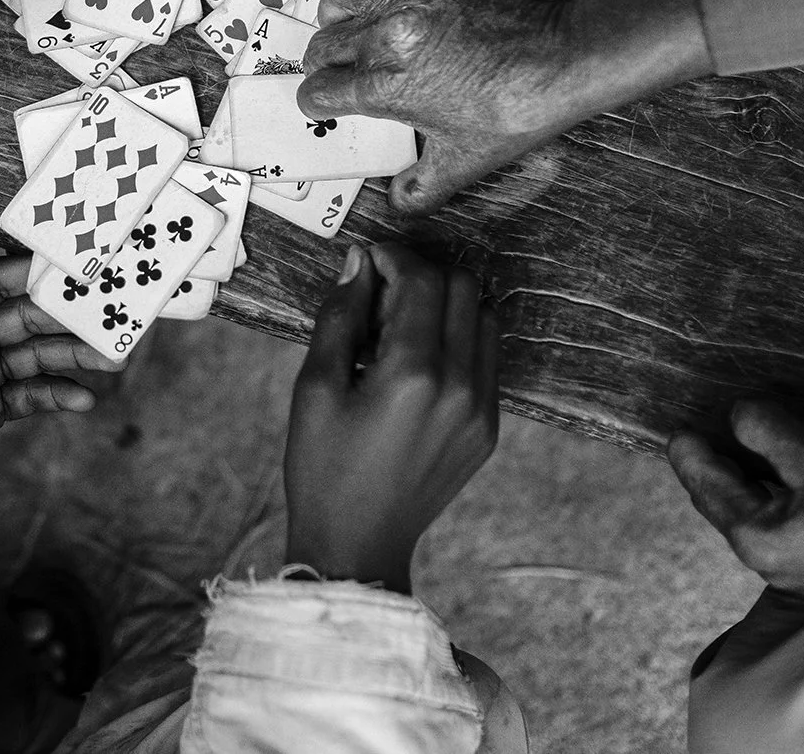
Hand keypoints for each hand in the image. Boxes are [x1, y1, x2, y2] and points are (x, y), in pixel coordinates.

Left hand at [0, 241, 100, 580]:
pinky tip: (84, 400)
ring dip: (70, 358)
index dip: (27, 270)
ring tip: (111, 359)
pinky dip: (57, 395)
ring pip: (32, 357)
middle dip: (62, 317)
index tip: (70, 261)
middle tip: (109, 312)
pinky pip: (31, 395)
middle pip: (20, 319)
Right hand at [283, 243, 500, 592]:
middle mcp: (461, 386)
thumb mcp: (315, 387)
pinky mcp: (488, 428)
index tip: (367, 260)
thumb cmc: (323, 468)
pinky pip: (486, 359)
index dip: (393, 257)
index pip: (424, 280)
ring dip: (446, 304)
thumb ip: (341, 317)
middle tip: (380, 294)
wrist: (358, 546)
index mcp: (415, 374)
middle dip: (422, 275)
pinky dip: (458, 340)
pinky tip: (416, 362)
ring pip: (485, 318)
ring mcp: (482, 409)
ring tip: (401, 328)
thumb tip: (358, 263)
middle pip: (465, 288)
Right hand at [298, 0, 570, 214]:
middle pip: (324, 44)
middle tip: (330, 71)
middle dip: (320, 62)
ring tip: (343, 21)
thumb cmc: (512, 113)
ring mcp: (409, 0)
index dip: (316, 102)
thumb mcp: (463, 163)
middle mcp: (384, 39)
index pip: (319, 92)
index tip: (323, 103)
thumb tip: (399, 202)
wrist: (558, 63)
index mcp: (383, 88)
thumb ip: (421, 188)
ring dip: (336, 9)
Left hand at [668, 400, 803, 596]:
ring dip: (744, 474)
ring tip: (734, 439)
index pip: (706, 487)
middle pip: (725, 502)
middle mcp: (768, 561)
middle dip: (712, 464)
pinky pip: (781, 517)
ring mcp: (796, 565)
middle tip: (700, 428)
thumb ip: (764, 431)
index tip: (676, 427)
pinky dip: (772, 489)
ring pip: (754, 509)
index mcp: (755, 539)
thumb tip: (737, 416)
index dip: (689, 452)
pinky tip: (777, 464)